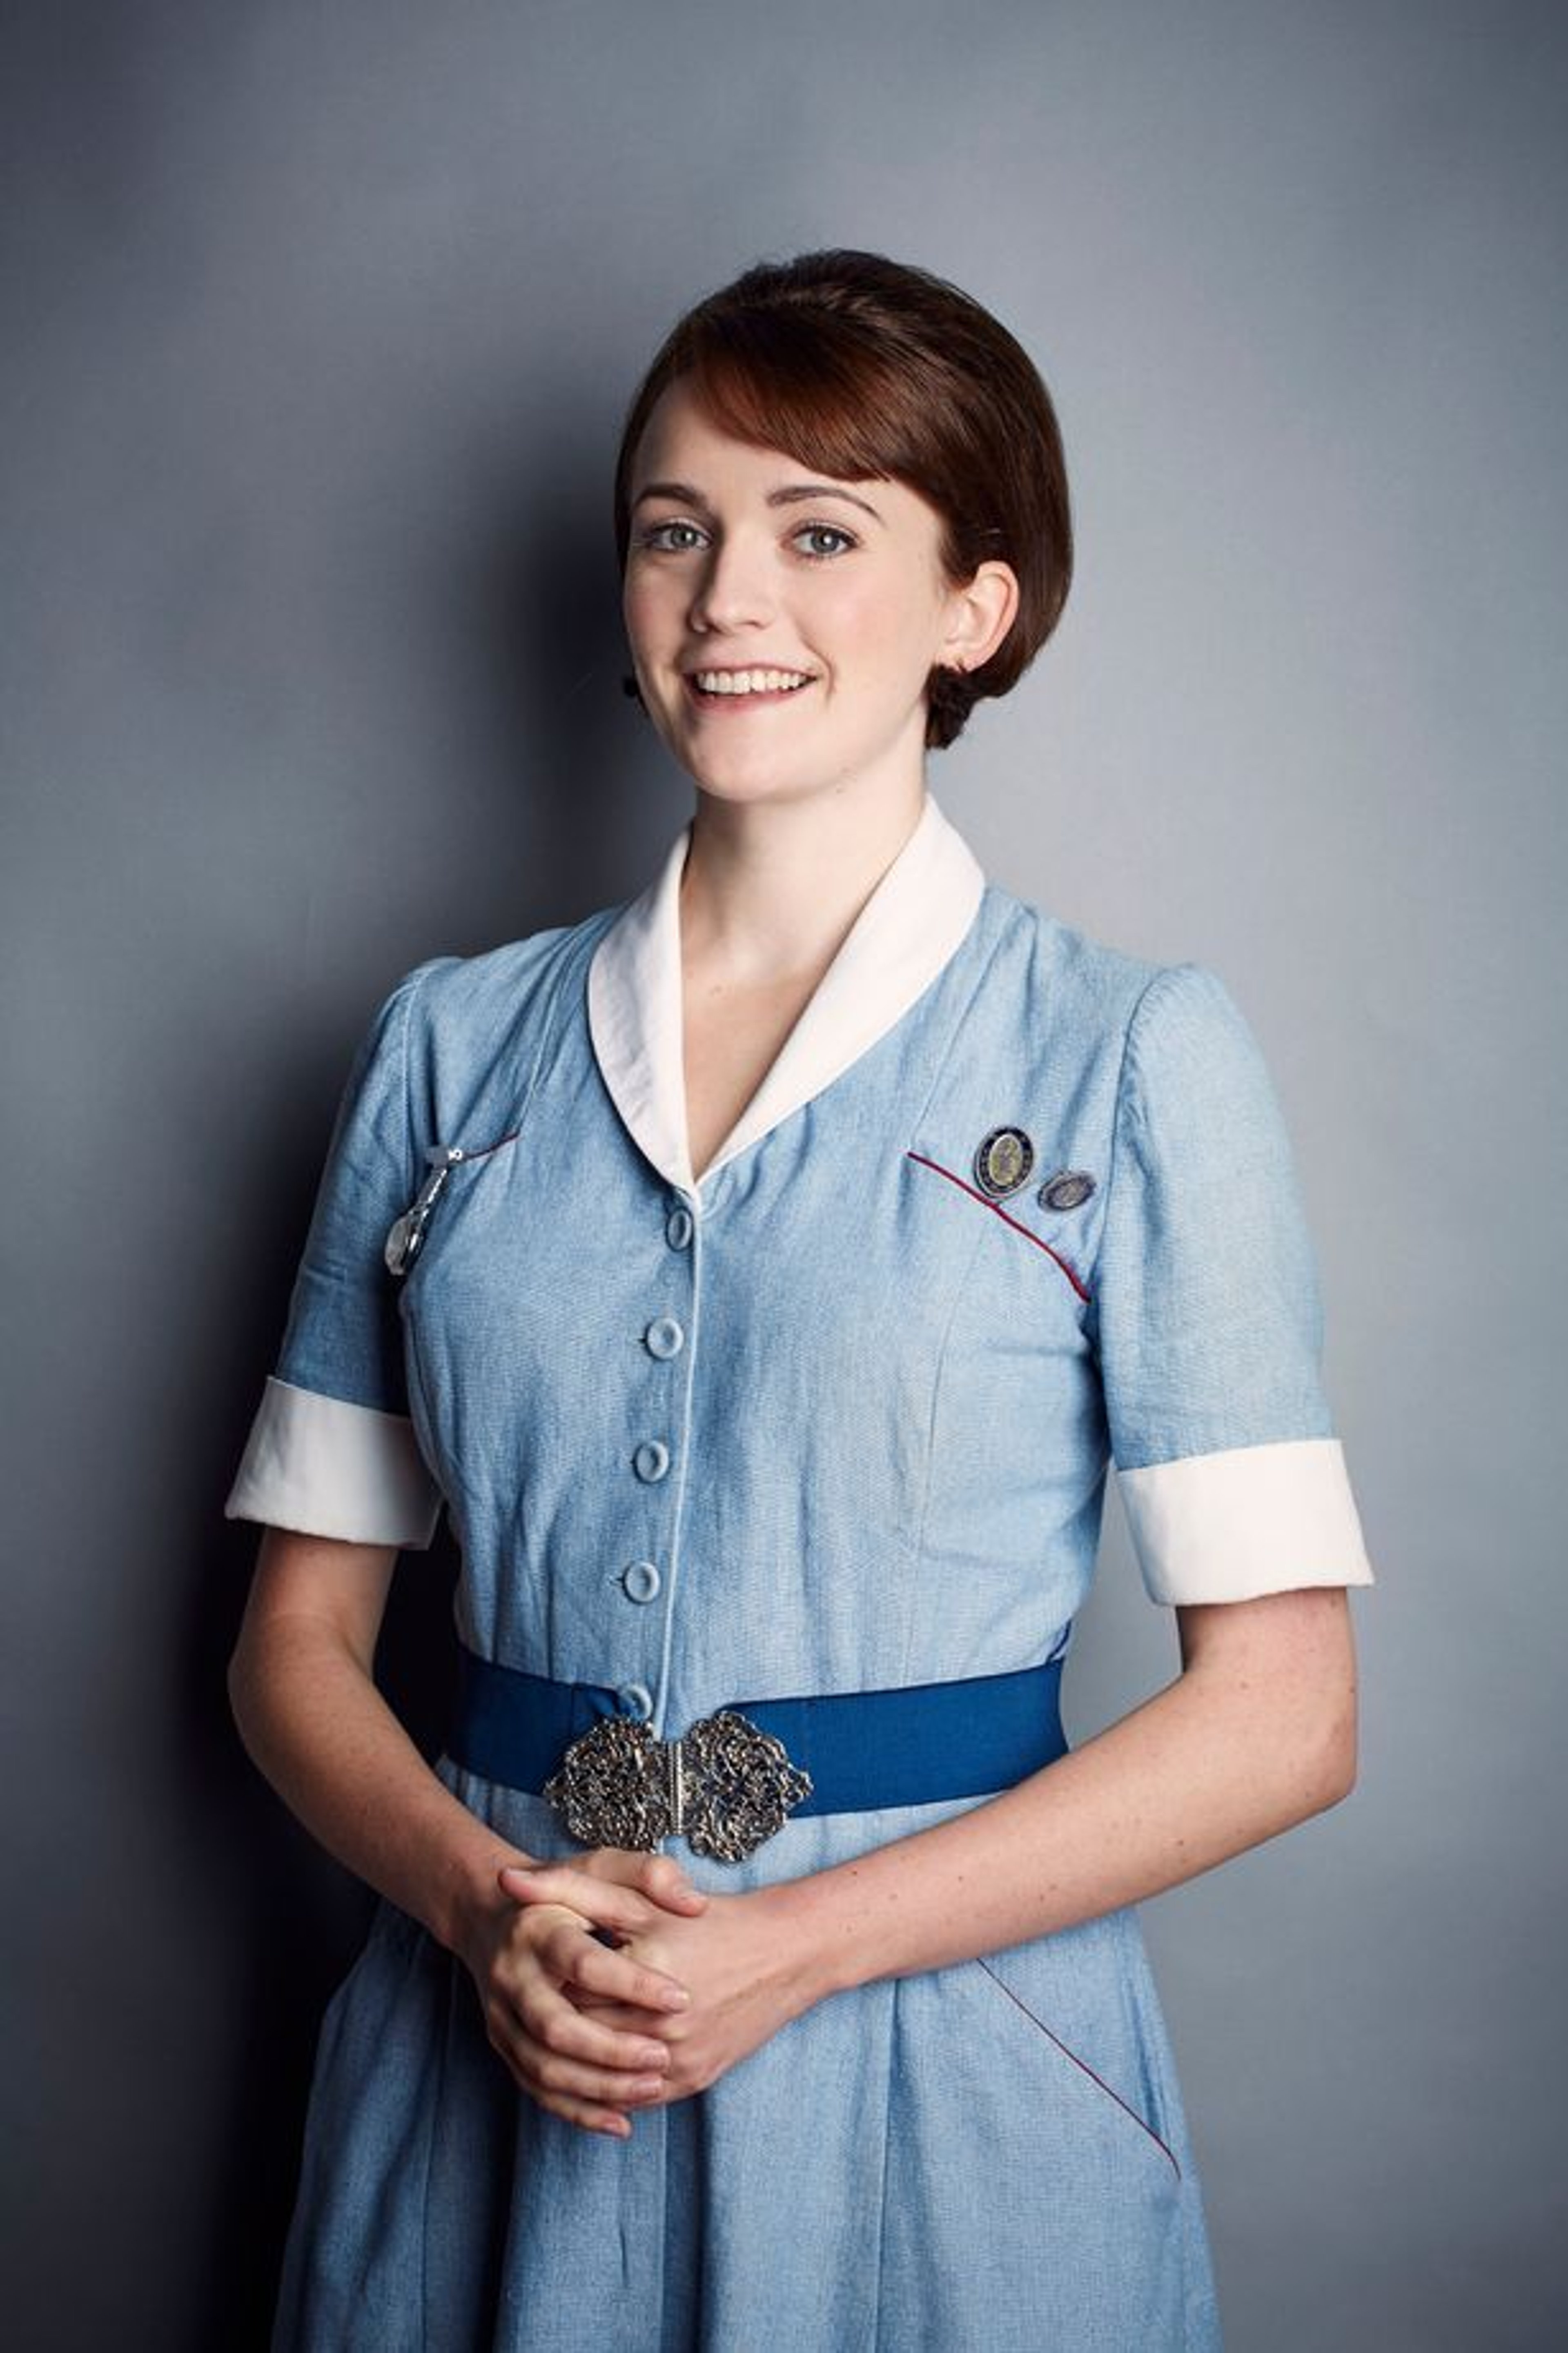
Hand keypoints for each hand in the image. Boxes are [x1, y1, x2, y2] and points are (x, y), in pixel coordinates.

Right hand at [457, 1848, 707, 2137]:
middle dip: (612, 2049)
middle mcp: (512, 1976)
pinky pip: (538, 2090)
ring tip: (653, 2087)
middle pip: (556, 2026)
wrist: (495, 1917)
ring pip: (544, 2068)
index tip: (682, 1998)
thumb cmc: (567, 1893)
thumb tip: (693, 1903)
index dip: (633, 1984)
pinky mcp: (505, 2046)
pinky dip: (578, 2111)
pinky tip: (621, 2120)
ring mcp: (502, 2017)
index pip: (585, 1963)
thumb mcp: (606, 1867)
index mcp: (537, 1928)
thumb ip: (649, 1874)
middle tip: (665, 2055)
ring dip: (598, 2086)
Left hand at [503, 1866, 821, 2109]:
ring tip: (559, 2043)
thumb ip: (572, 1888)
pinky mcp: (696, 2079)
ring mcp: (681, 2058)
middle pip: (583, 2038)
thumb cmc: (710, 1919)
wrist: (786, 1952)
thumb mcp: (641, 1897)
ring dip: (578, 2065)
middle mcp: (663, 2024)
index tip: (533, 1975)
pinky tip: (595, 2071)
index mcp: (645, 1975)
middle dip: (556, 2028)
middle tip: (536, 2013)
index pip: (568, 1995)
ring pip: (606, 2076)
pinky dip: (612, 2089)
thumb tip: (507, 1880)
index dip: (545, 1985)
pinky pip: (638, 2096)